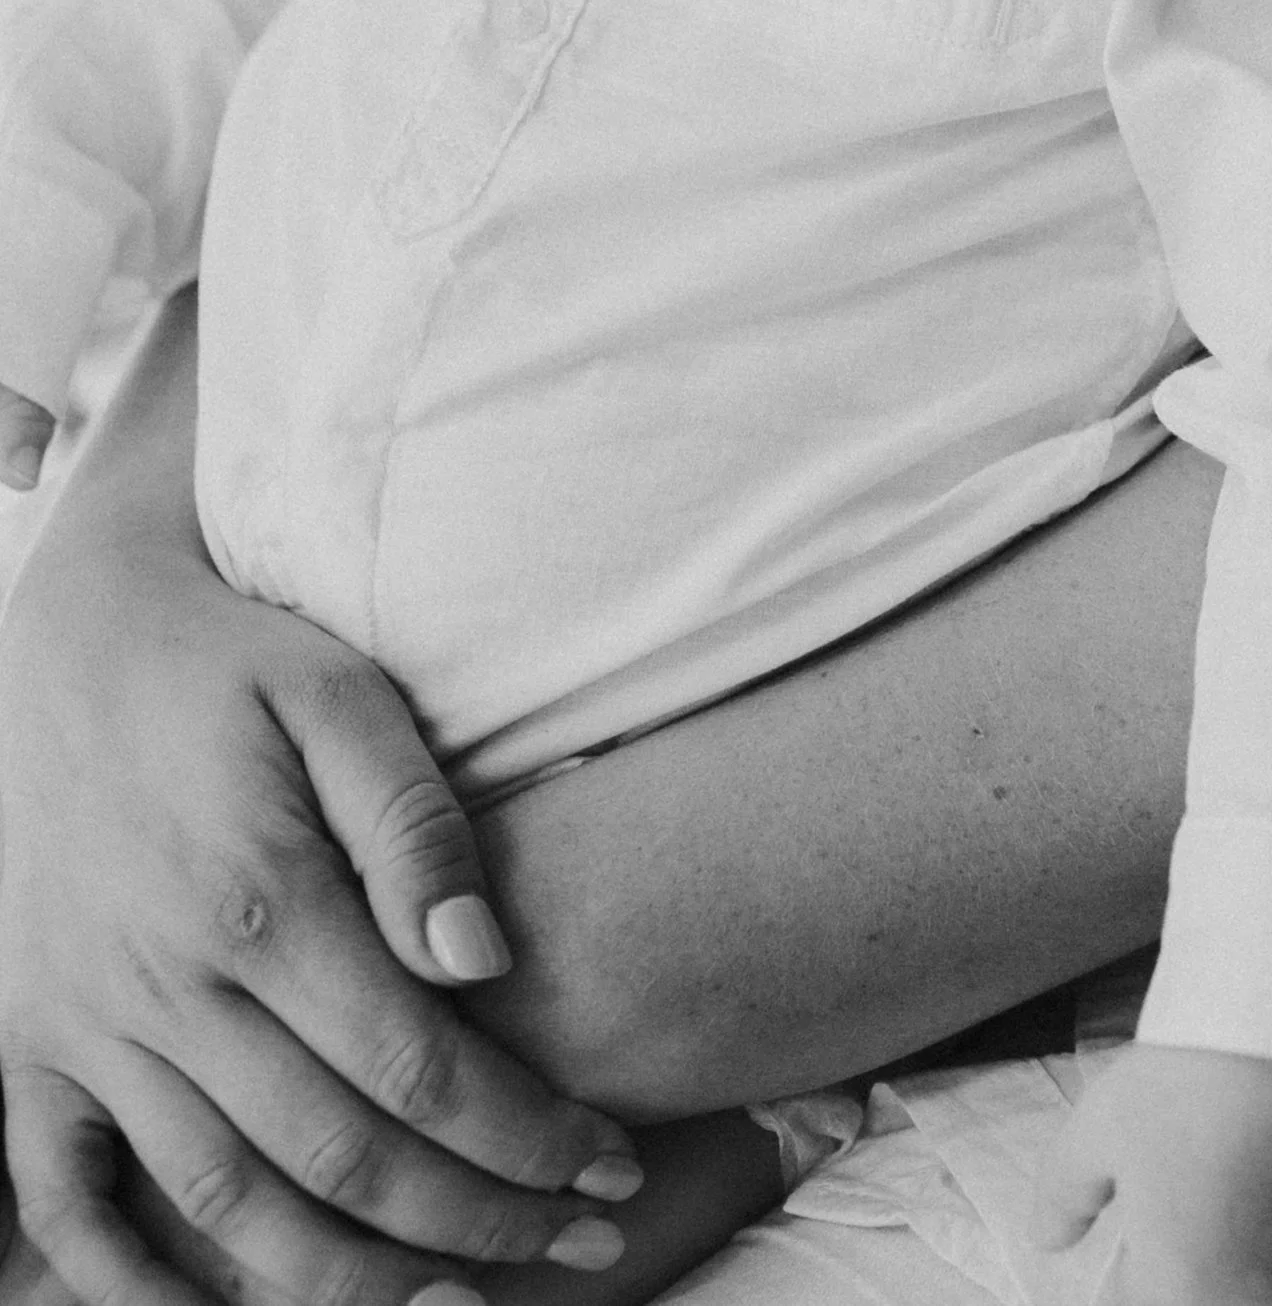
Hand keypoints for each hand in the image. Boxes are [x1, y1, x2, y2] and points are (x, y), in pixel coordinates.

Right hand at [0, 300, 642, 1305]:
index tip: (610, 1161)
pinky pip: (66, 1204)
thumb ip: (416, 825)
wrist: (73, 634)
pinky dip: (135, 1285)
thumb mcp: (341, 696)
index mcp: (259, 899)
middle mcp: (167, 986)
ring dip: (345, 1282)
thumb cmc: (233, 661)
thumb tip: (485, 958)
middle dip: (476, 1220)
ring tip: (456, 1297)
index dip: (523, 1135)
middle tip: (583, 1241)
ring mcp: (89, 1028)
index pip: (417, 1069)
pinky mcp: (27, 1046)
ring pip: (224, 1210)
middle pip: (339, 1161)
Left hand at [1029, 1045, 1271, 1305]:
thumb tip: (1049, 1243)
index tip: (1169, 1216)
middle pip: (1241, 1295)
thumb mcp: (1105, 1119)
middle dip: (1230, 1250)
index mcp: (1191, 1298)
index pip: (1154, 1305)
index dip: (1153, 1266)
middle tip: (1236, 1167)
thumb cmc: (1197, 1067)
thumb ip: (1066, 1194)